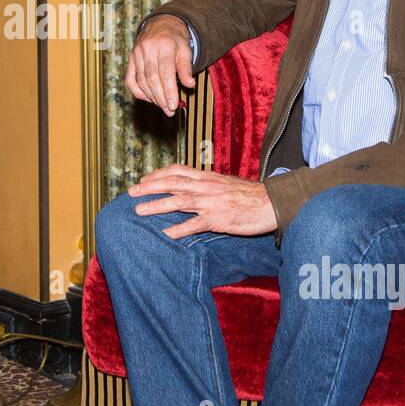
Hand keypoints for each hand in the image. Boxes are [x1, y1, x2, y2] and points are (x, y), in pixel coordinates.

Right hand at [125, 14, 195, 116]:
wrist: (160, 23)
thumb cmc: (175, 39)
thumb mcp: (185, 50)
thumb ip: (186, 68)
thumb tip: (190, 85)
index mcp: (163, 45)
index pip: (165, 72)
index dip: (169, 90)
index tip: (173, 105)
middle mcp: (147, 49)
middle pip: (152, 79)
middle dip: (160, 97)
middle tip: (169, 110)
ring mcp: (136, 54)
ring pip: (141, 81)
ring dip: (151, 97)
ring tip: (163, 106)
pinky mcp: (130, 60)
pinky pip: (130, 80)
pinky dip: (138, 92)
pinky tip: (149, 99)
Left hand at [127, 164, 277, 239]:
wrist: (273, 203)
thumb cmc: (252, 196)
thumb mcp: (227, 184)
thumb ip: (209, 185)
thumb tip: (195, 187)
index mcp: (208, 177)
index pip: (178, 171)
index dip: (159, 174)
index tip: (145, 179)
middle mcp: (206, 186)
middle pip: (172, 183)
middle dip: (150, 187)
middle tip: (131, 192)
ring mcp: (211, 202)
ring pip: (178, 201)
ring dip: (156, 205)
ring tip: (138, 211)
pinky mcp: (218, 219)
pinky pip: (193, 224)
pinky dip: (177, 229)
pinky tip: (164, 235)